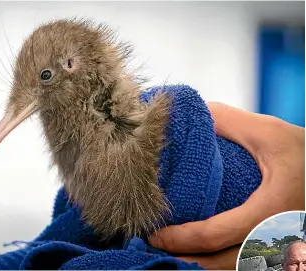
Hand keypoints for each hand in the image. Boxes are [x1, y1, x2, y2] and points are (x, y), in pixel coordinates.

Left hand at [149, 101, 304, 268]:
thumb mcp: (271, 134)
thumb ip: (230, 122)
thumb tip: (192, 116)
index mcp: (270, 211)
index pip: (215, 235)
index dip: (180, 239)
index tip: (156, 233)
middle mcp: (275, 238)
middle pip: (219, 263)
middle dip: (184, 258)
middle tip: (156, 246)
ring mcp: (280, 250)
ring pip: (231, 268)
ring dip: (200, 263)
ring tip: (173, 251)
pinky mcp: (281, 252)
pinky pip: (243, 263)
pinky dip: (218, 261)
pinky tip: (201, 251)